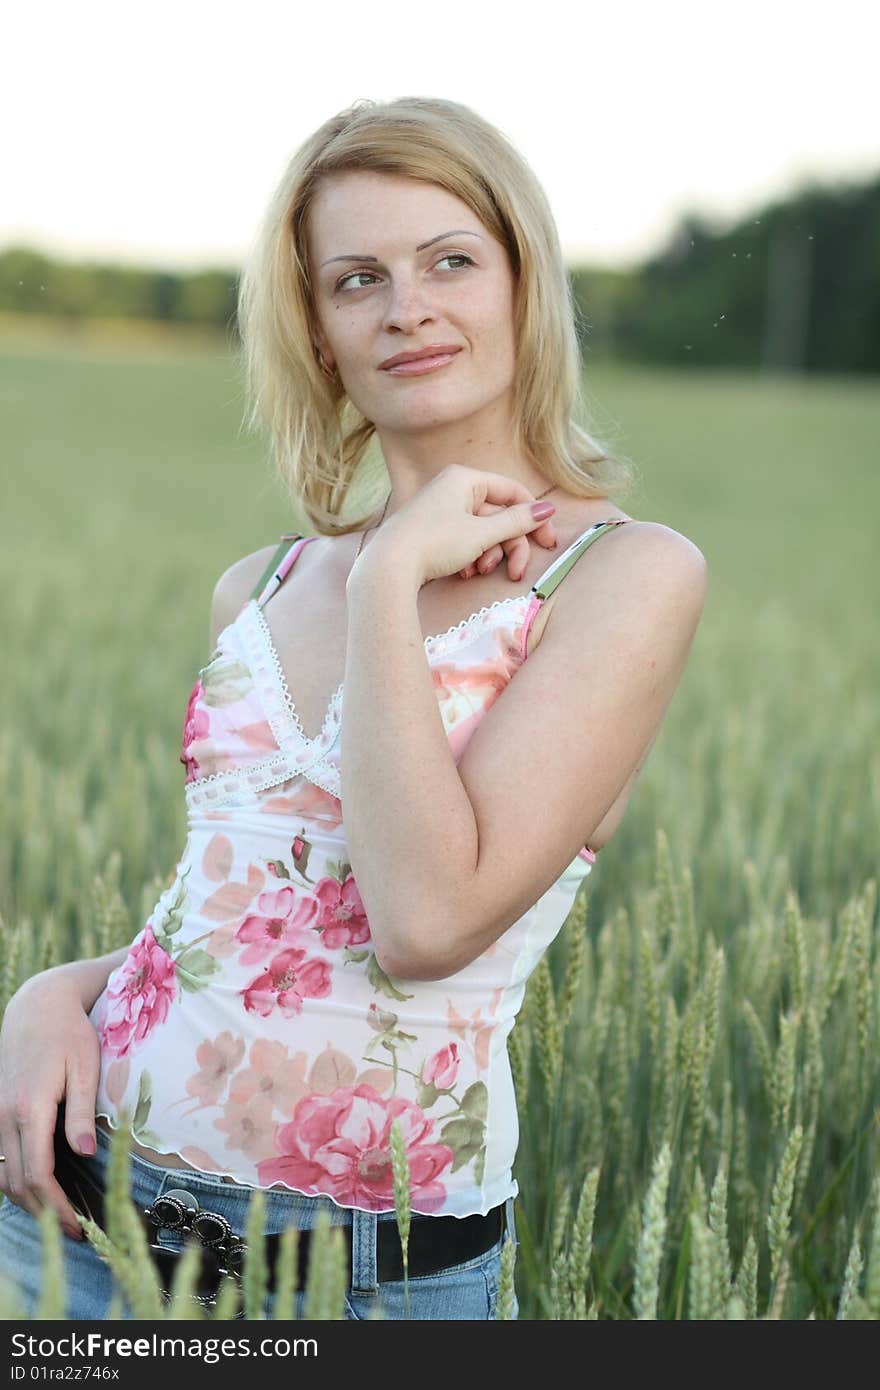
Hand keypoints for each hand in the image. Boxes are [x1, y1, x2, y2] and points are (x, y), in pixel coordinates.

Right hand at [0, 975, 100, 1239]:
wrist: (37, 1006)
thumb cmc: (69, 1033)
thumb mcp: (85, 1068)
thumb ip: (80, 1114)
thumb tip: (85, 1156)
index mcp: (30, 1108)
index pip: (37, 1175)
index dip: (57, 1206)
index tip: (79, 1224)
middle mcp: (6, 1117)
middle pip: (17, 1183)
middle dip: (45, 1212)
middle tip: (76, 1229)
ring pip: (5, 1174)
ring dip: (28, 1200)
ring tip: (61, 1213)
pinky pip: (2, 1158)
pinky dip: (17, 1180)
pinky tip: (41, 1186)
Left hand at [356, 465, 558, 588]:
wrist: (389, 567)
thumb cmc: (435, 542)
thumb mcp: (482, 533)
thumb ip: (517, 521)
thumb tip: (547, 509)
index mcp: (465, 479)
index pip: (512, 491)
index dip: (534, 517)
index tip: (548, 542)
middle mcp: (453, 489)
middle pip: (498, 517)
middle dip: (508, 546)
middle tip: (516, 571)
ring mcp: (441, 511)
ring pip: (482, 532)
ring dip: (488, 555)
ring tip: (478, 571)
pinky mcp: (433, 532)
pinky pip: (464, 541)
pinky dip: (470, 557)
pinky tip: (464, 573)